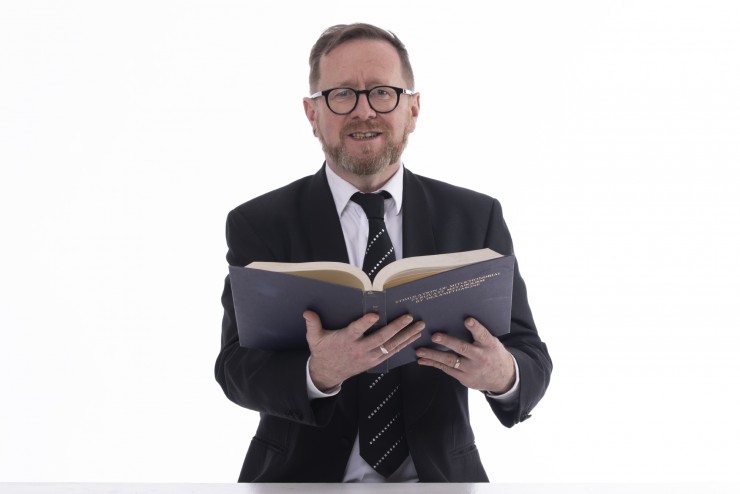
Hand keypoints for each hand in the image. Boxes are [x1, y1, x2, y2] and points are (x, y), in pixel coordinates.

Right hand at [304, 310, 424, 391]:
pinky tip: (413, 337)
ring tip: (419, 326)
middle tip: (408, 317)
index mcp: (346, 340)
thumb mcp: (314, 338)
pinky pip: (392, 352)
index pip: (356, 330)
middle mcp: (360, 349)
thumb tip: (307, 313)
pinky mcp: (375, 361)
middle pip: (381, 338)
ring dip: (406, 336)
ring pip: (391, 346)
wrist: (328, 374)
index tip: (374, 315)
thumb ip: (312, 324)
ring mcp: (369, 356)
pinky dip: (404, 345)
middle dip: (396, 327)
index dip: (365, 323)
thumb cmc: (323, 352)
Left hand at [416, 317, 514, 393]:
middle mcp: (480, 357)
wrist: (502, 378)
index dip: (475, 327)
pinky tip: (423, 360)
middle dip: (447, 342)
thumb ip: (479, 334)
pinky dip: (434, 364)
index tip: (467, 320)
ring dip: (433, 355)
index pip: (482, 334)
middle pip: (462, 348)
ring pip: (450, 361)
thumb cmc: (493, 354)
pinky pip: (447, 370)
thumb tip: (461, 319)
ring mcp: (471, 369)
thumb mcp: (492, 342)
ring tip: (420, 351)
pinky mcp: (464, 378)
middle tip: (434, 336)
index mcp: (489, 345)